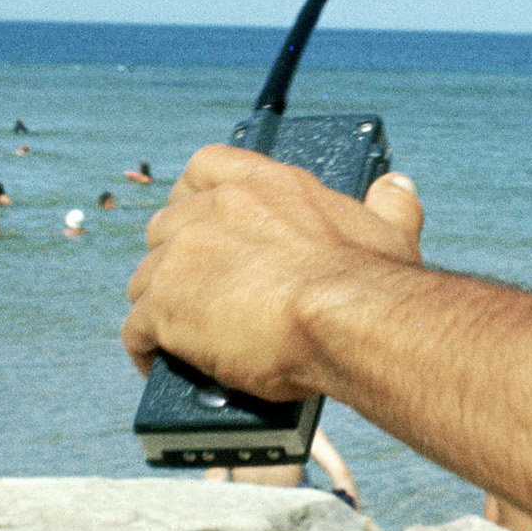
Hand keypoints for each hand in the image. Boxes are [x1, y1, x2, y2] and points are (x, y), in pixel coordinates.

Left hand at [123, 143, 424, 400]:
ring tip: (182, 336)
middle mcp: (218, 207)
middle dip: (175, 260)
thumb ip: (390, 203)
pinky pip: (135, 329)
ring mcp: (185, 253)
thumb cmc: (372, 283)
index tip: (197, 217)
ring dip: (160, 305)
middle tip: (198, 292)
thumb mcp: (390, 230)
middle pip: (166, 227)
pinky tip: (161, 364)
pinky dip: (145, 349)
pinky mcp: (165, 303)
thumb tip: (396, 186)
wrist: (348, 322)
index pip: (207, 166)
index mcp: (267, 184)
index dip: (193, 195)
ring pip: (145, 279)